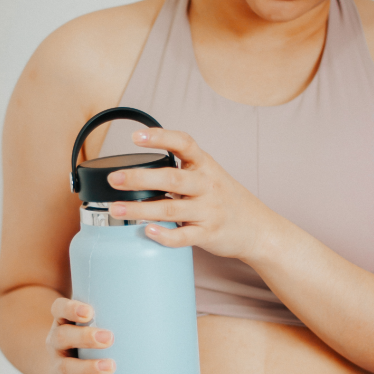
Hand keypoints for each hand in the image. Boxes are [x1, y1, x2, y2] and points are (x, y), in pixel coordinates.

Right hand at [46, 297, 115, 373]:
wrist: (62, 361)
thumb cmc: (89, 334)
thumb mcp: (94, 319)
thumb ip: (113, 310)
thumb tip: (154, 295)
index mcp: (63, 320)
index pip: (59, 309)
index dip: (71, 309)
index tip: (89, 312)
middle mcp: (56, 341)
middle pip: (63, 336)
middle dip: (86, 337)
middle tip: (109, 338)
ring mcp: (58, 364)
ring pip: (67, 366)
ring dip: (88, 367)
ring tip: (110, 367)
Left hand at [107, 128, 274, 262]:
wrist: (258, 228)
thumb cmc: (227, 201)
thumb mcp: (210, 176)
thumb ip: (181, 172)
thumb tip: (141, 171)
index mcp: (205, 166)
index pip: (183, 143)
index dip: (160, 137)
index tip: (135, 136)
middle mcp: (207, 185)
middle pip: (170, 178)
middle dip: (139, 178)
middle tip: (114, 179)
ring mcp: (208, 211)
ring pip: (170, 209)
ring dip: (140, 209)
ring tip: (117, 208)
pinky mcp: (209, 234)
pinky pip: (183, 236)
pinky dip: (164, 235)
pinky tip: (147, 231)